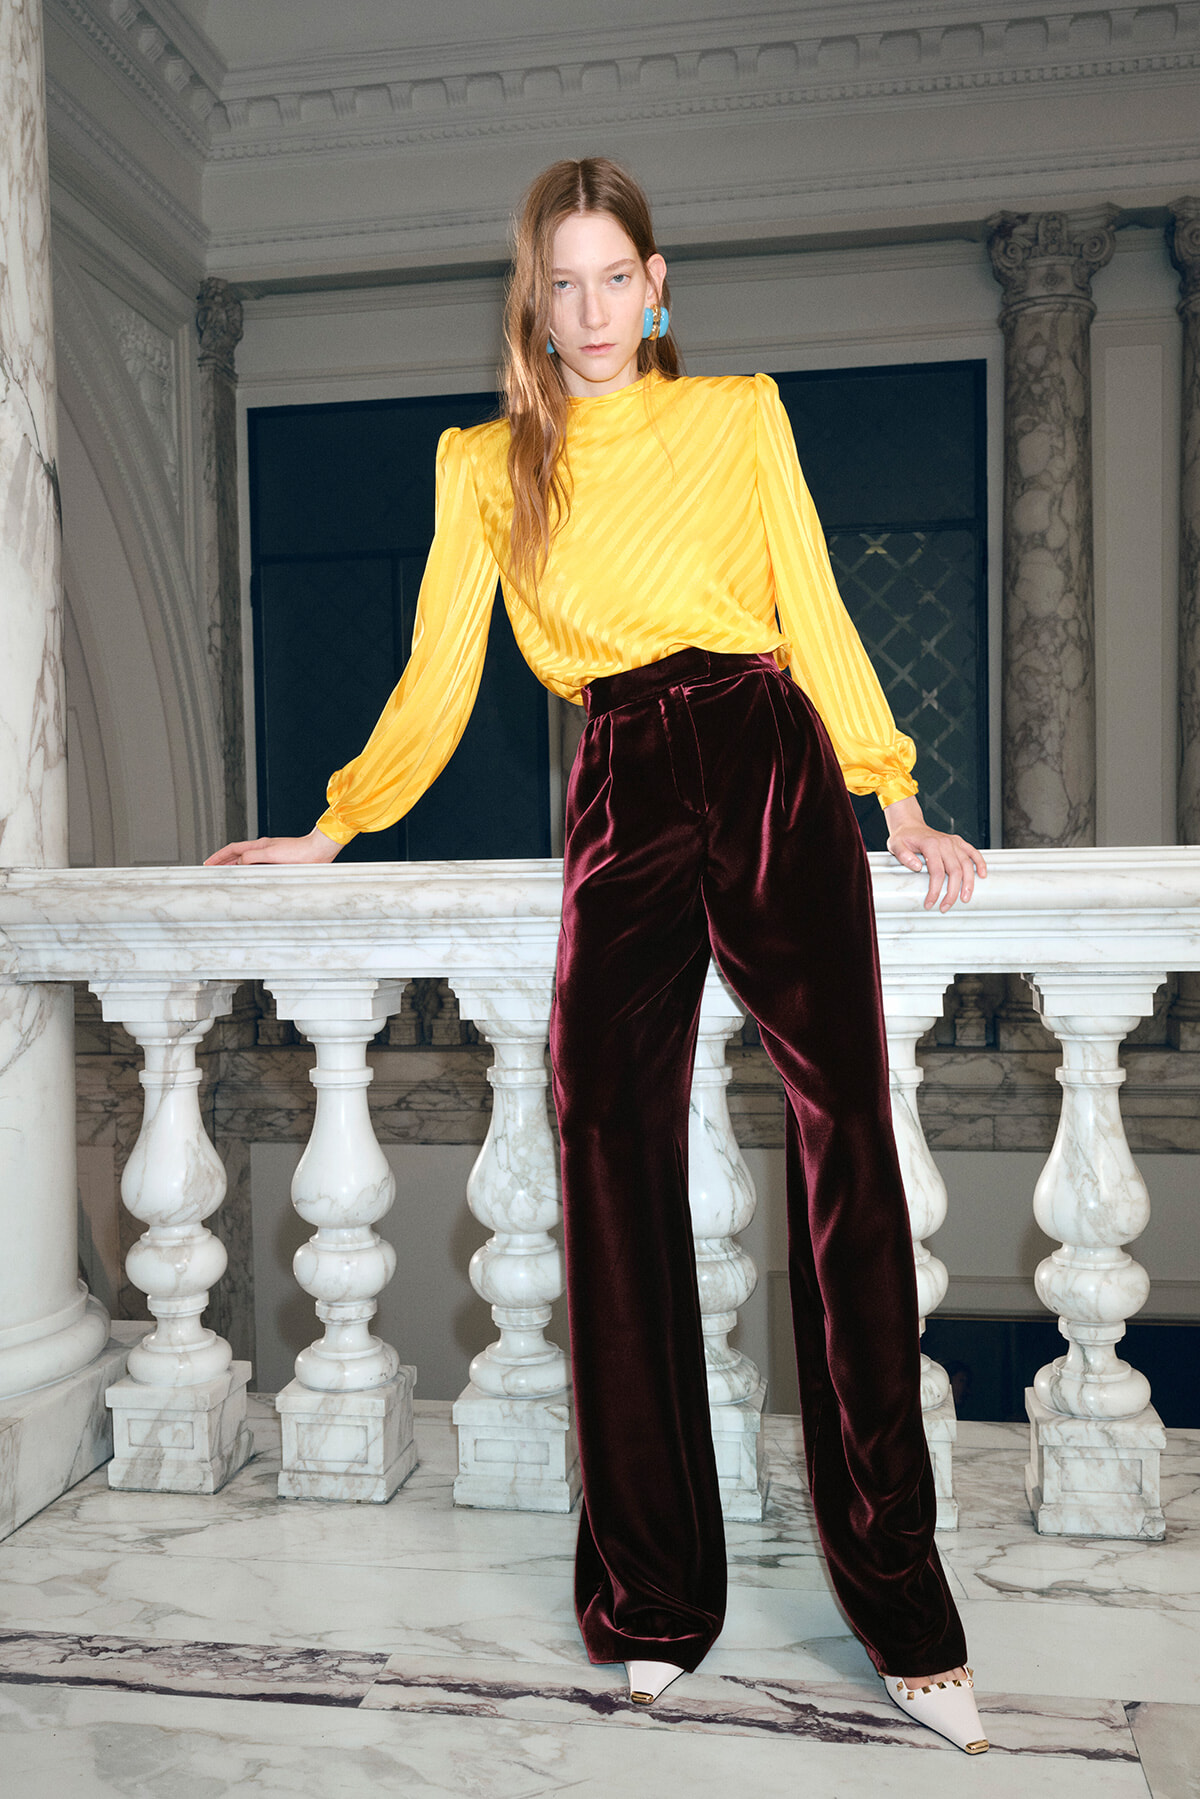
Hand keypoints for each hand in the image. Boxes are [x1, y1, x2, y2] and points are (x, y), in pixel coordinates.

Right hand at [203, 826, 342, 866]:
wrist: (318, 850)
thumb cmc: (299, 851)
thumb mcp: (271, 854)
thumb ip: (252, 857)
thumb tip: (238, 862)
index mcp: (259, 845)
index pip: (232, 849)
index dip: (218, 856)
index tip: (207, 863)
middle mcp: (263, 848)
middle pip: (237, 854)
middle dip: (222, 861)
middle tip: (210, 868)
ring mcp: (270, 854)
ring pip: (245, 859)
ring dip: (233, 865)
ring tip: (224, 872)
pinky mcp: (278, 861)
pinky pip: (256, 864)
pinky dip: (247, 869)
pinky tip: (248, 875)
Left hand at [882, 797, 986, 911]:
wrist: (910, 825)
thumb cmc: (903, 837)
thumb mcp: (895, 845)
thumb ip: (903, 855)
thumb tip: (916, 867)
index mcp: (930, 845)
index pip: (937, 872)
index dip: (935, 890)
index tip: (930, 903)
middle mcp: (945, 843)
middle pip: (954, 871)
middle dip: (952, 892)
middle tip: (946, 906)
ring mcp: (953, 842)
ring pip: (967, 864)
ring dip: (968, 883)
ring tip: (965, 898)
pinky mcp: (958, 842)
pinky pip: (973, 852)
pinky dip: (980, 863)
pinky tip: (982, 875)